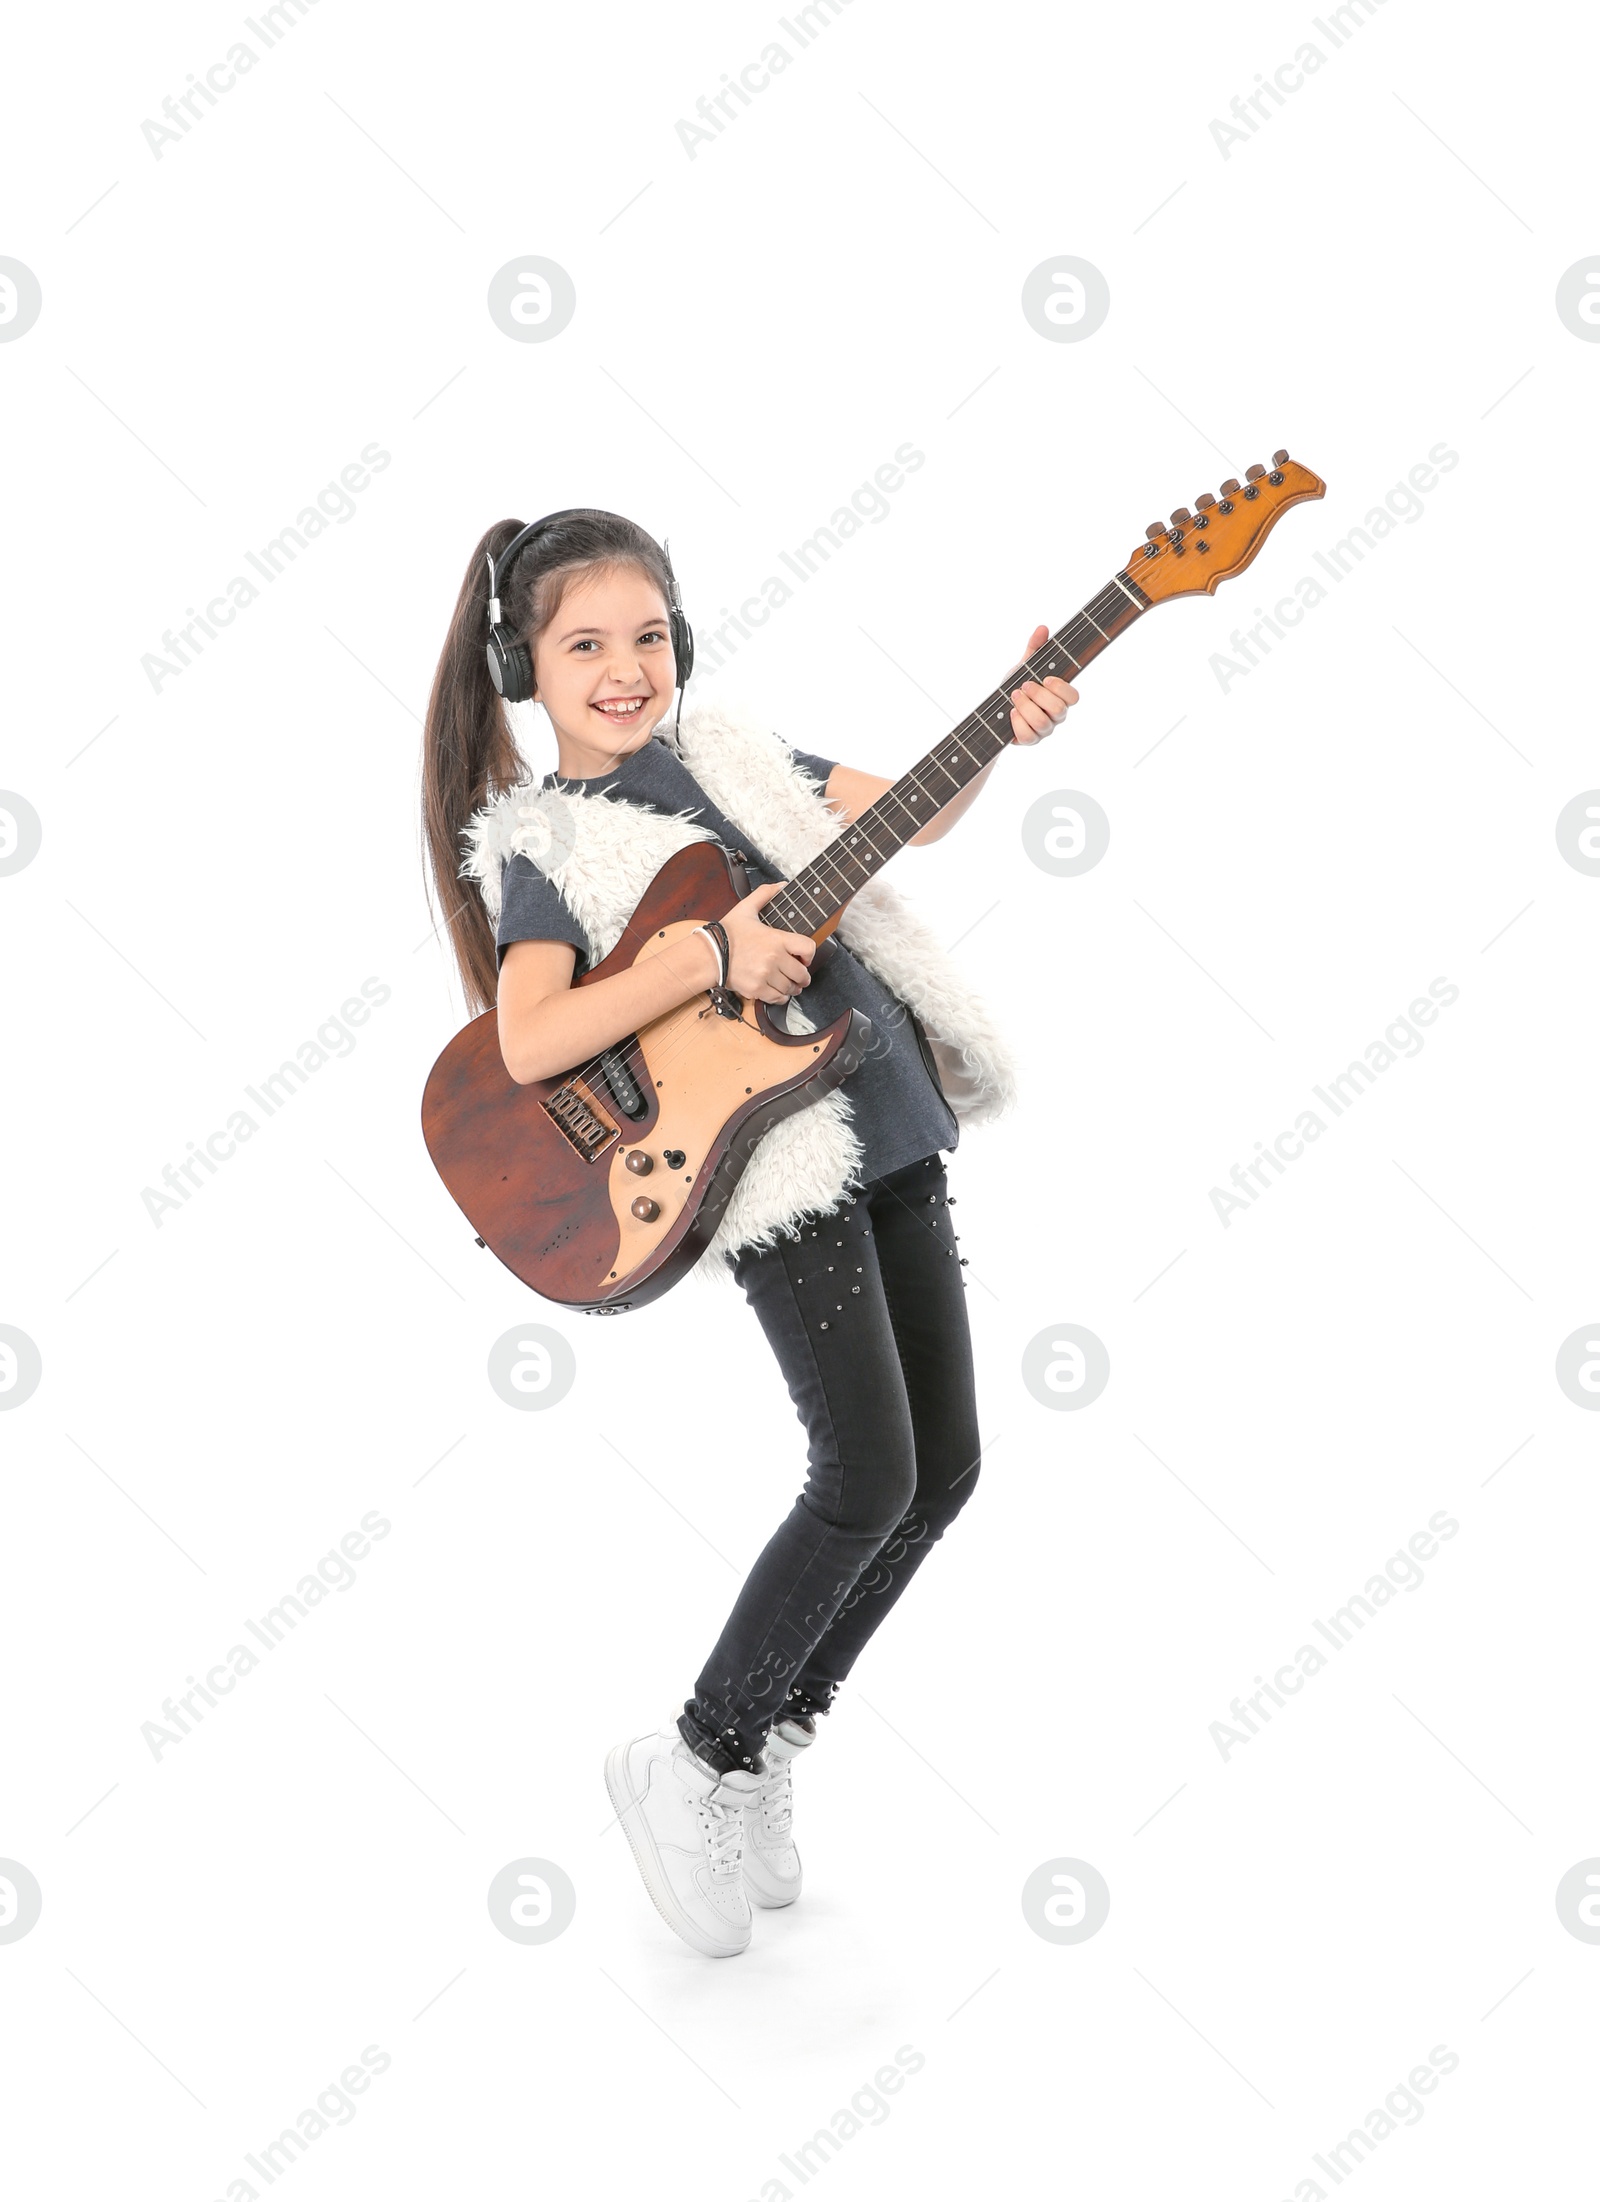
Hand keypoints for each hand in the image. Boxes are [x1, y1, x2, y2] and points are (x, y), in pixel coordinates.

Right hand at [721, 881, 815, 1003]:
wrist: (708, 955)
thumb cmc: (727, 934)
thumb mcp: (745, 908)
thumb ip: (764, 894)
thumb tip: (782, 885)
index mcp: (775, 939)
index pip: (808, 948)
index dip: (810, 954)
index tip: (804, 958)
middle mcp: (773, 959)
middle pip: (802, 973)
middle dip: (803, 975)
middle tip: (800, 975)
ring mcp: (765, 976)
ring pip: (791, 987)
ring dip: (793, 987)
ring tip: (790, 984)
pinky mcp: (756, 990)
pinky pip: (778, 998)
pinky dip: (781, 996)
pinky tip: (778, 991)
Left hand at [1008, 624, 1079, 742]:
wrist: (995, 709)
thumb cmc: (1015, 686)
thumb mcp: (1024, 665)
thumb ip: (1034, 648)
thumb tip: (1042, 627)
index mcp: (1060, 697)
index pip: (1074, 697)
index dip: (1062, 688)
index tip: (1046, 678)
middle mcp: (1056, 716)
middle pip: (1058, 710)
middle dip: (1038, 695)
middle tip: (1023, 685)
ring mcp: (1044, 730)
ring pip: (1042, 723)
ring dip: (1025, 707)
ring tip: (1013, 696)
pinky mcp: (1029, 740)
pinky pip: (1028, 737)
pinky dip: (1017, 723)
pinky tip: (1010, 713)